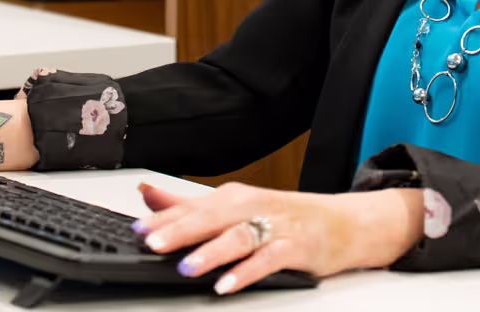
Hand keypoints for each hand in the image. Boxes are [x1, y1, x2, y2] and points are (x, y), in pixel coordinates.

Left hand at [134, 181, 423, 293]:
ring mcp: (275, 227)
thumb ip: (188, 205)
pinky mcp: (295, 248)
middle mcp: (253, 208)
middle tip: (151, 243)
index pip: (193, 207)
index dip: (163, 219)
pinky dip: (246, 272)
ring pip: (239, 237)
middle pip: (212, 217)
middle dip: (180, 230)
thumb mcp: (235, 208)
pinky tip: (228, 284)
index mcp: (234, 198)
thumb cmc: (285, 218)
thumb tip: (146, 195)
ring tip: (186, 268)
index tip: (136, 230)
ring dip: (211, 252)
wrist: (343, 223)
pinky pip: (268, 260)